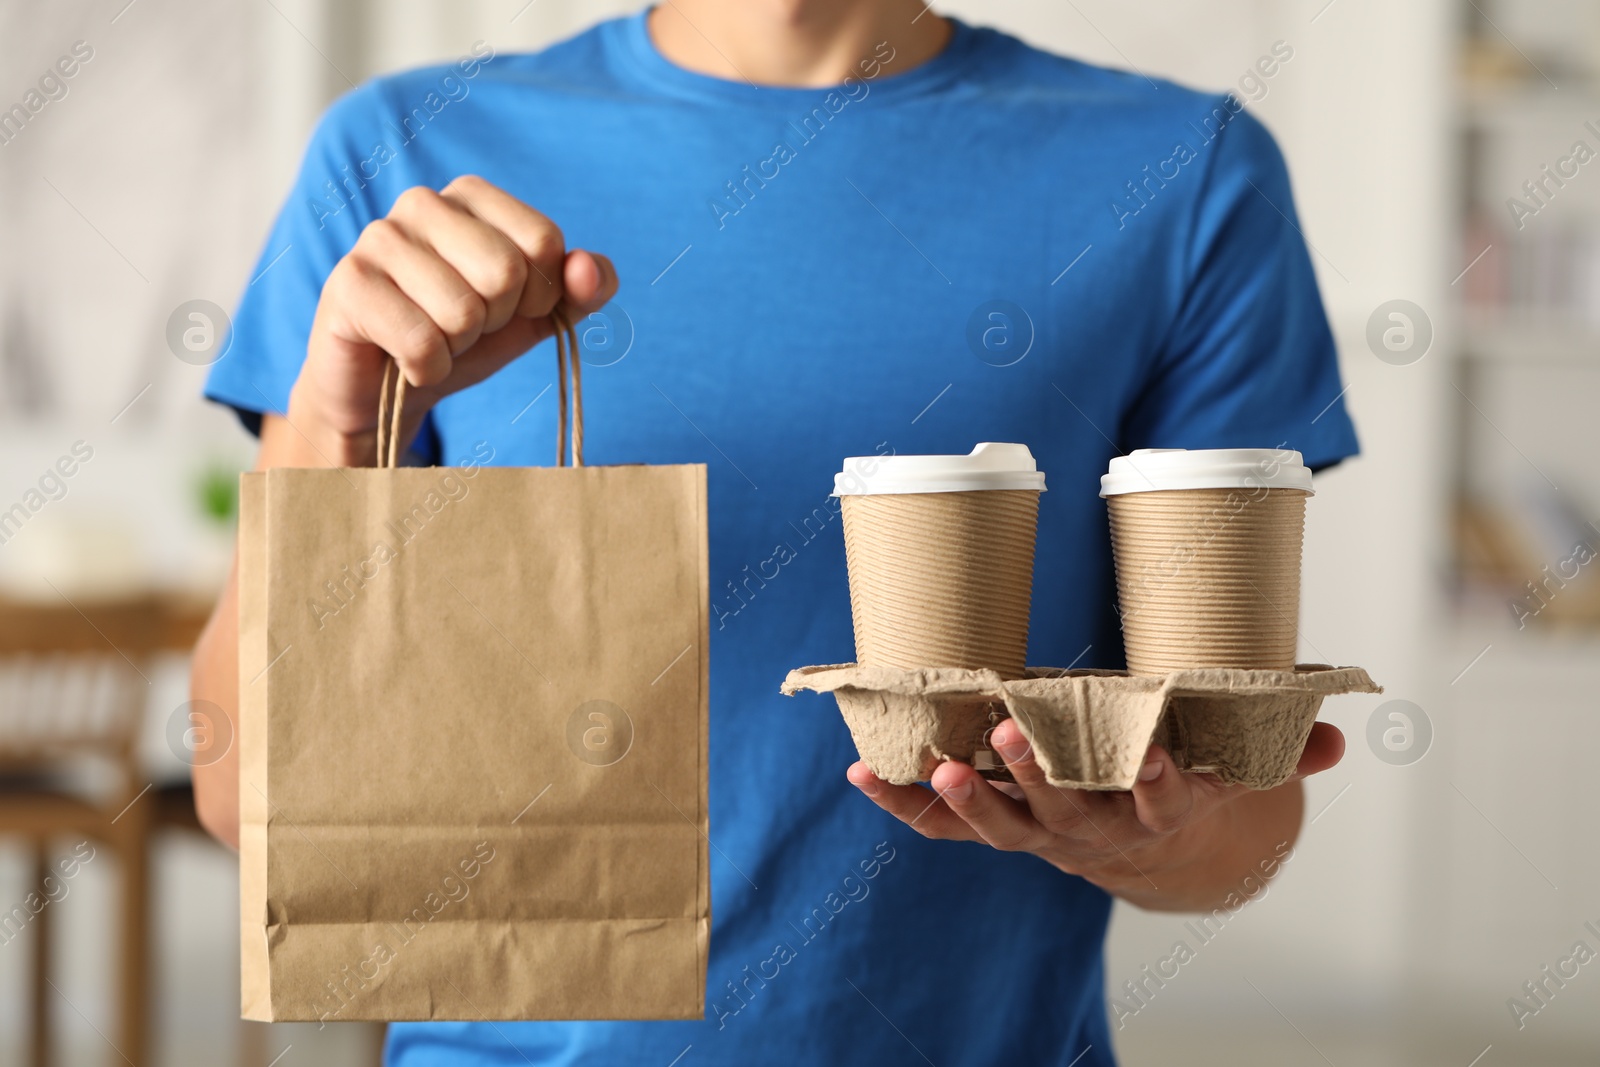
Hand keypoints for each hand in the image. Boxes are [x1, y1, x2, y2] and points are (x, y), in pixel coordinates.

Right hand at [287, 175, 618, 464]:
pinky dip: (426, 369)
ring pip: (464, 311)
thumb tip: (591, 269)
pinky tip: (404, 360)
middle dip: (495, 320)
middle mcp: (422, 202)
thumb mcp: (534, 316)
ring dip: (457, 347)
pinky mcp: (348, 286)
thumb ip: (580, 291)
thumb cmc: (462, 339)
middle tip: (462, 326)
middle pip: (506, 271)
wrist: (385, 390)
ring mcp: (378, 239)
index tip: (506, 307)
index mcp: (472, 196)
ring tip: (430, 337)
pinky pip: (423, 342)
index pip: (544, 241)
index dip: (538, 294)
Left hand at [848, 720, 1344, 910]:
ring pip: (999, 826)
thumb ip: (1280, 749)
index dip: (1158, 778)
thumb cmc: (1181, 784)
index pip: (1162, 798)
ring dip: (964, 799)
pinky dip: (902, 805)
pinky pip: (944, 826)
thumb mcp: (1234, 773)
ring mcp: (1038, 835)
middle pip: (1062, 813)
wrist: (1142, 851)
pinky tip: (864, 774)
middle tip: (1007, 739)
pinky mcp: (995, 829)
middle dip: (1035, 779)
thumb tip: (1343, 734)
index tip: (1151, 751)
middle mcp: (1093, 831)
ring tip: (934, 767)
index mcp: (1154, 810)